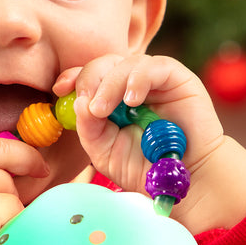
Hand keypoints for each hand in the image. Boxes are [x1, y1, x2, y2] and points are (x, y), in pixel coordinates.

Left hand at [54, 54, 245, 233]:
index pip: (88, 77)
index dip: (73, 77)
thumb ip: (89, 129)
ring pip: (125, 63)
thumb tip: (79, 103)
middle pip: (103, 64)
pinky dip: (138, 79)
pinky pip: (154, 66)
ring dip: (109, 83)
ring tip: (104, 110)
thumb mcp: (105, 153)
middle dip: (89, 80)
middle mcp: (130, 86)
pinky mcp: (177, 78)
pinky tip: (133, 100)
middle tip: (89, 107)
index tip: (59, 90)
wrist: (186, 181)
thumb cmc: (145, 168)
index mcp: (111, 100)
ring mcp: (154, 81)